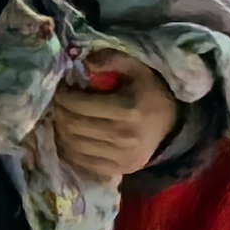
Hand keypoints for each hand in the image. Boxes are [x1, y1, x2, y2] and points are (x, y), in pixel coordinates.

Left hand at [46, 57, 178, 184]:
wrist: (171, 125)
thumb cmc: (149, 92)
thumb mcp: (136, 68)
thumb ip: (111, 58)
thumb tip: (84, 62)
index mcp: (127, 110)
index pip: (79, 105)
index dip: (63, 96)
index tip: (62, 89)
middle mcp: (123, 137)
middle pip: (73, 126)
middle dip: (59, 112)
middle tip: (59, 103)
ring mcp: (121, 157)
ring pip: (72, 145)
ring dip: (61, 130)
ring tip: (63, 118)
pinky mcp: (118, 170)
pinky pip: (81, 163)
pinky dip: (68, 149)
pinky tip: (69, 136)